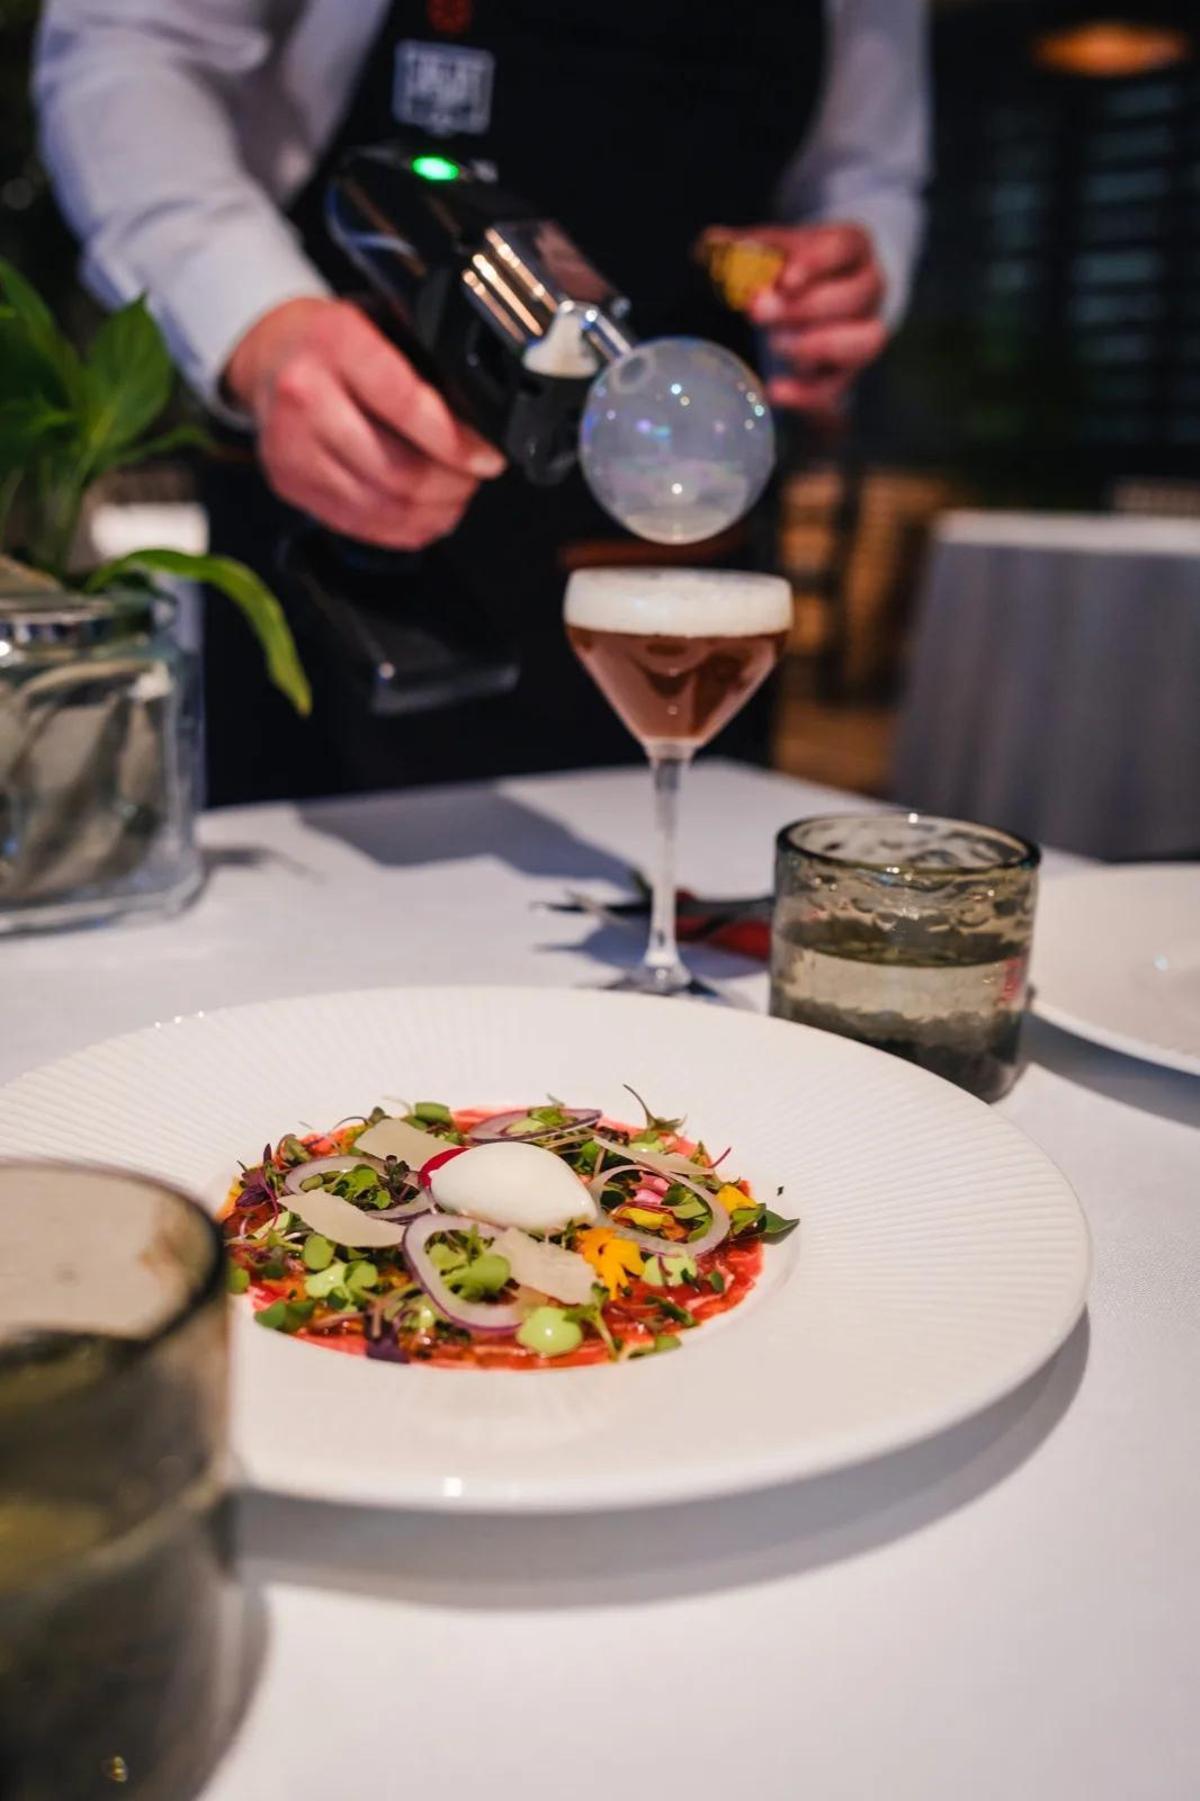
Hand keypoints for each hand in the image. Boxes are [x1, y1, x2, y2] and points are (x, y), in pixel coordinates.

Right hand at [223, 298, 504, 549]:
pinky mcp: (289, 483)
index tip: (487, 458)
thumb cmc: (336, 340)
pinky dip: (403, 528)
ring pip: (383, 506)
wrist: (271, 354)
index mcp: (334, 343)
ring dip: (433, 512)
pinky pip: (360, 524)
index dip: (456, 443)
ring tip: (455, 497)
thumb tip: (479, 424)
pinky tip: (425, 514)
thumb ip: (426, 366)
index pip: (406, 406)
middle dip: (451, 485)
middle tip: (474, 478)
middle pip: (397, 470)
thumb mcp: (384, 323)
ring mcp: (291, 447)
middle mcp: (305, 396)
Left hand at [702, 222, 887, 415]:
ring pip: (864, 340)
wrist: (807, 301)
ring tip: (775, 346)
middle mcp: (868, 287)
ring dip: (818, 345)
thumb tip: (710, 246)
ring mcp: (864, 331)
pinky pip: (838, 387)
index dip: (818, 263)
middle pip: (854, 296)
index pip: (845, 247)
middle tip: (759, 313)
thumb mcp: (766, 250)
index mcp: (851, 246)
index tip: (785, 279)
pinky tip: (774, 390)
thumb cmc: (786, 268)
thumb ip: (740, 247)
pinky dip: (807, 394)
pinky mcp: (848, 372)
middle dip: (805, 307)